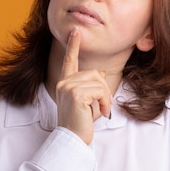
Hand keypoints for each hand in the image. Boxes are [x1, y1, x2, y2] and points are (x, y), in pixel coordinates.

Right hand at [55, 26, 111, 143]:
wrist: (72, 139)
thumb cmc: (80, 123)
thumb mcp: (88, 102)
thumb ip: (92, 86)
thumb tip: (99, 71)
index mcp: (64, 83)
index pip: (69, 61)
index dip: (73, 45)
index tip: (75, 31)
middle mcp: (64, 83)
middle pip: (94, 73)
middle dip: (104, 90)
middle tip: (104, 106)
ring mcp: (68, 87)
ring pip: (98, 81)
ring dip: (106, 98)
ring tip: (102, 111)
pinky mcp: (76, 94)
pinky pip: (100, 91)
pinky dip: (106, 102)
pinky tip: (102, 113)